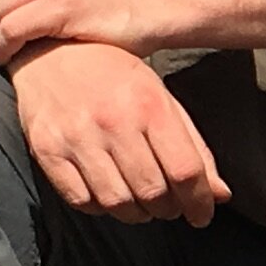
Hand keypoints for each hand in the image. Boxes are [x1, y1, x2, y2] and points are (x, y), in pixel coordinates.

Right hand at [8, 43, 228, 223]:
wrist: (48, 50)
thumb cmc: (113, 75)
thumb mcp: (160, 98)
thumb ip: (193, 147)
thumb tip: (220, 195)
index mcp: (149, 104)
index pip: (185, 171)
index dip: (199, 202)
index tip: (202, 215)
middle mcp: (113, 121)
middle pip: (153, 192)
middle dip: (168, 209)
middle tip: (169, 206)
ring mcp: (77, 137)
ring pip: (118, 203)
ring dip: (137, 213)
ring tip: (140, 203)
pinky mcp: (46, 150)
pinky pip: (81, 201)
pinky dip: (101, 208)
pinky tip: (108, 193)